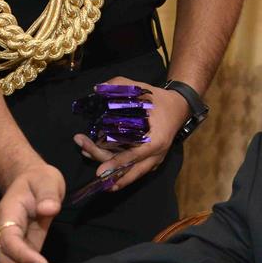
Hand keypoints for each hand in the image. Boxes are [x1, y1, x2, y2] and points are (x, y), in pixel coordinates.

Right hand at [0, 162, 64, 262]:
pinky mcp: (21, 247)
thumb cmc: (38, 180)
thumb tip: (48, 209)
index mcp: (8, 214)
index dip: (22, 254)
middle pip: (4, 256)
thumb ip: (48, 194)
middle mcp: (3, 230)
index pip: (9, 239)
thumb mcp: (47, 180)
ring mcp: (10, 240)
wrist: (32, 181)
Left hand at [73, 75, 189, 192]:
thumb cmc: (159, 100)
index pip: (133, 157)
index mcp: (155, 140)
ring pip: (131, 176)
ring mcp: (154, 161)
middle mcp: (155, 155)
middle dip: (105, 166)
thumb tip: (97, 88)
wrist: (178, 108)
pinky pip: (134, 171)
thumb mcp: (142, 89)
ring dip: (112, 176)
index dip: (115, 164)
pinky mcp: (150, 162)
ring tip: (92, 169)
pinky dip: (119, 173)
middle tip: (83, 149)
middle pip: (128, 170)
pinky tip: (103, 169)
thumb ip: (120, 85)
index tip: (100, 172)